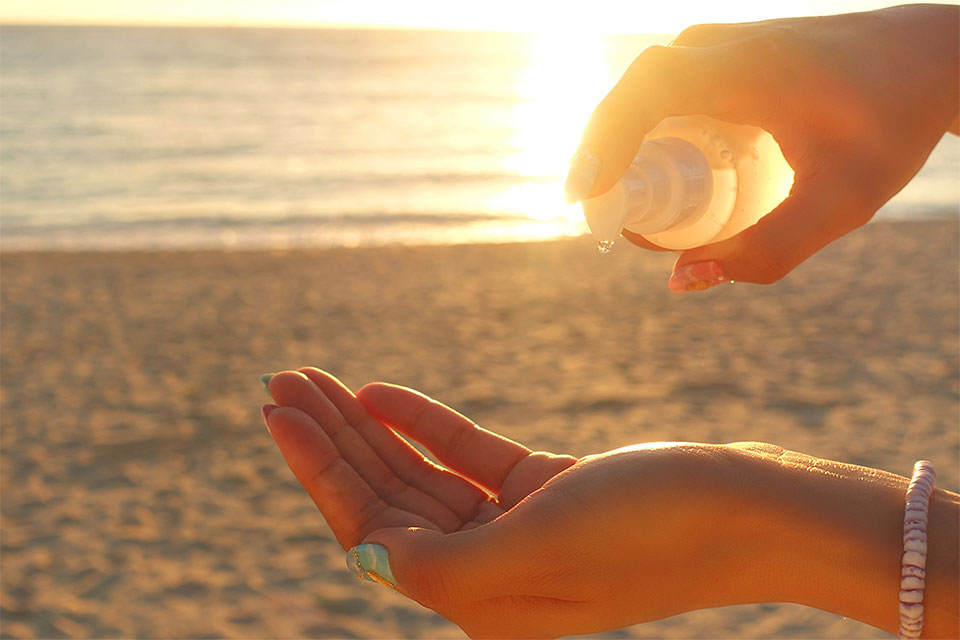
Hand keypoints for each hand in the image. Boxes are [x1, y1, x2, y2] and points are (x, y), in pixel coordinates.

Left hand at [261, 368, 746, 636]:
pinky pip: (465, 456)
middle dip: (330, 440)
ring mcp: (516, 531)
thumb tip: (364, 560)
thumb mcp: (538, 552)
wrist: (752, 508)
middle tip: (280, 380)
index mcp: (477, 603)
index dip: (318, 470)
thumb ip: (442, 565)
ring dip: (367, 426)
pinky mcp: (544, 491)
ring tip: (318, 378)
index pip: (371, 532)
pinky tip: (379, 392)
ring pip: (419, 474)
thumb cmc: (652, 530)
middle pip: (386, 499)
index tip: (278, 410)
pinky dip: (423, 422)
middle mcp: (488, 574)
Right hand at [565, 4, 958, 288]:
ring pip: (644, 87)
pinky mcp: (728, 49)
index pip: (643, 95)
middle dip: (600, 152)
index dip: (602, 145)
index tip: (589, 200)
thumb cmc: (891, 128)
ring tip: (616, 194)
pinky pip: (666, 84)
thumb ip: (768, 253)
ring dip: (620, 138)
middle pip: (631, 93)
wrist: (932, 58)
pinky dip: (644, 124)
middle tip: (592, 211)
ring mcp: (723, 41)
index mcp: (745, 68)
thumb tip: (681, 281)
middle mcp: (722, 44)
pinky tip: (652, 162)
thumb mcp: (841, 203)